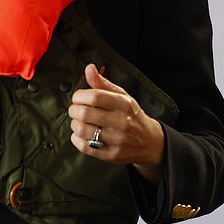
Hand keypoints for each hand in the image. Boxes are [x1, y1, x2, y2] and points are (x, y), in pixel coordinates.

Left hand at [68, 64, 164, 182]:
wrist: (149, 142)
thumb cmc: (131, 115)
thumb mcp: (122, 96)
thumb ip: (103, 83)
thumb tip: (89, 68)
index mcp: (124, 104)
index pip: (94, 97)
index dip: (79, 96)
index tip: (78, 97)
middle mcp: (121, 122)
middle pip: (85, 114)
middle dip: (73, 110)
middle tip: (75, 110)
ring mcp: (117, 140)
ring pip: (82, 130)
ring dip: (74, 124)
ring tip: (79, 122)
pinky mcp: (111, 154)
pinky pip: (84, 146)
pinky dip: (76, 139)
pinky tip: (81, 134)